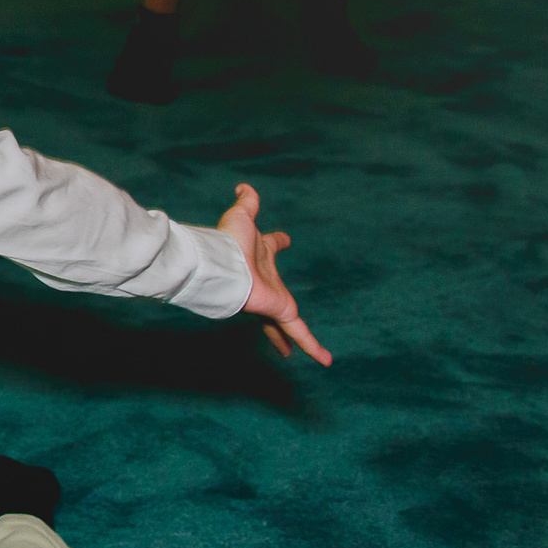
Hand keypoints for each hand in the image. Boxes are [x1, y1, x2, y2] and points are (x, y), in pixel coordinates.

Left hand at [219, 184, 330, 365]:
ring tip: (300, 352)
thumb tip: (243, 186)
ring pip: (286, 323)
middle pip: (278, 294)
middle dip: (279, 307)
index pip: (272, 247)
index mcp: (261, 255)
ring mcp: (273, 299)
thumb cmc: (229, 242)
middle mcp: (268, 280)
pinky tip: (325, 361)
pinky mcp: (280, 313)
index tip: (284, 239)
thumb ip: (247, 202)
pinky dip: (312, 346)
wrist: (222, 264)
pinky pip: (299, 333)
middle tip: (286, 316)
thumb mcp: (241, 217)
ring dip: (293, 338)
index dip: (277, 241)